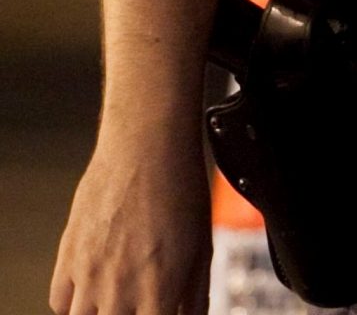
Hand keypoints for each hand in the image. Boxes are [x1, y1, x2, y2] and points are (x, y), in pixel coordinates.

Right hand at [52, 120, 210, 314]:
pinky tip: (94, 291)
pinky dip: (75, 303)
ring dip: (102, 312)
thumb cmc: (180, 190)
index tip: (165, 311)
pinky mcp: (67, 257)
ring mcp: (88, 275)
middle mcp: (119, 289)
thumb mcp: (202, 247)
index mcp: (158, 290)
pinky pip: (60, 301)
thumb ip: (195, 294)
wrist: (146, 150)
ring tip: (118, 299)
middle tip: (140, 303)